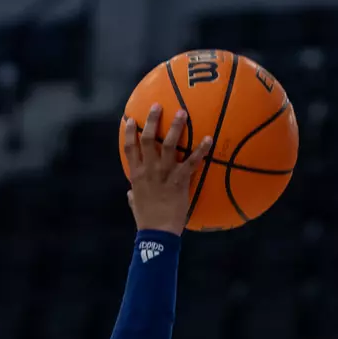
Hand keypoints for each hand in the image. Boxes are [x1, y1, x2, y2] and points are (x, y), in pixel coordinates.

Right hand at [122, 104, 211, 234]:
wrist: (158, 233)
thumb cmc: (146, 220)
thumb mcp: (135, 205)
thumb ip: (132, 195)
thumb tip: (130, 193)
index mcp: (136, 175)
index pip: (129, 148)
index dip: (129, 132)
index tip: (129, 119)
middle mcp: (148, 170)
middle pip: (148, 139)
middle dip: (152, 120)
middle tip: (158, 105)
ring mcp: (164, 174)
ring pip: (168, 145)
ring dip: (176, 127)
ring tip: (183, 112)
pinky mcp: (179, 181)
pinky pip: (191, 162)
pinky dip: (201, 149)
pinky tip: (209, 138)